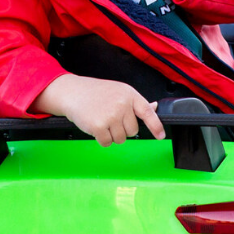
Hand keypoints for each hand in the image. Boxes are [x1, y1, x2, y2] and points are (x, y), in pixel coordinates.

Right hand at [30, 74, 165, 146]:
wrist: (73, 92)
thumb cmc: (96, 92)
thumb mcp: (119, 91)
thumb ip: (136, 103)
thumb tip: (154, 108)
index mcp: (129, 95)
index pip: (148, 113)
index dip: (156, 126)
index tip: (161, 136)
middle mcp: (122, 105)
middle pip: (133, 131)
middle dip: (123, 129)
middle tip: (111, 118)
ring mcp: (111, 116)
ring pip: (121, 139)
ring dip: (112, 135)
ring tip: (102, 120)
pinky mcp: (99, 126)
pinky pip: (107, 143)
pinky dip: (101, 139)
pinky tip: (96, 127)